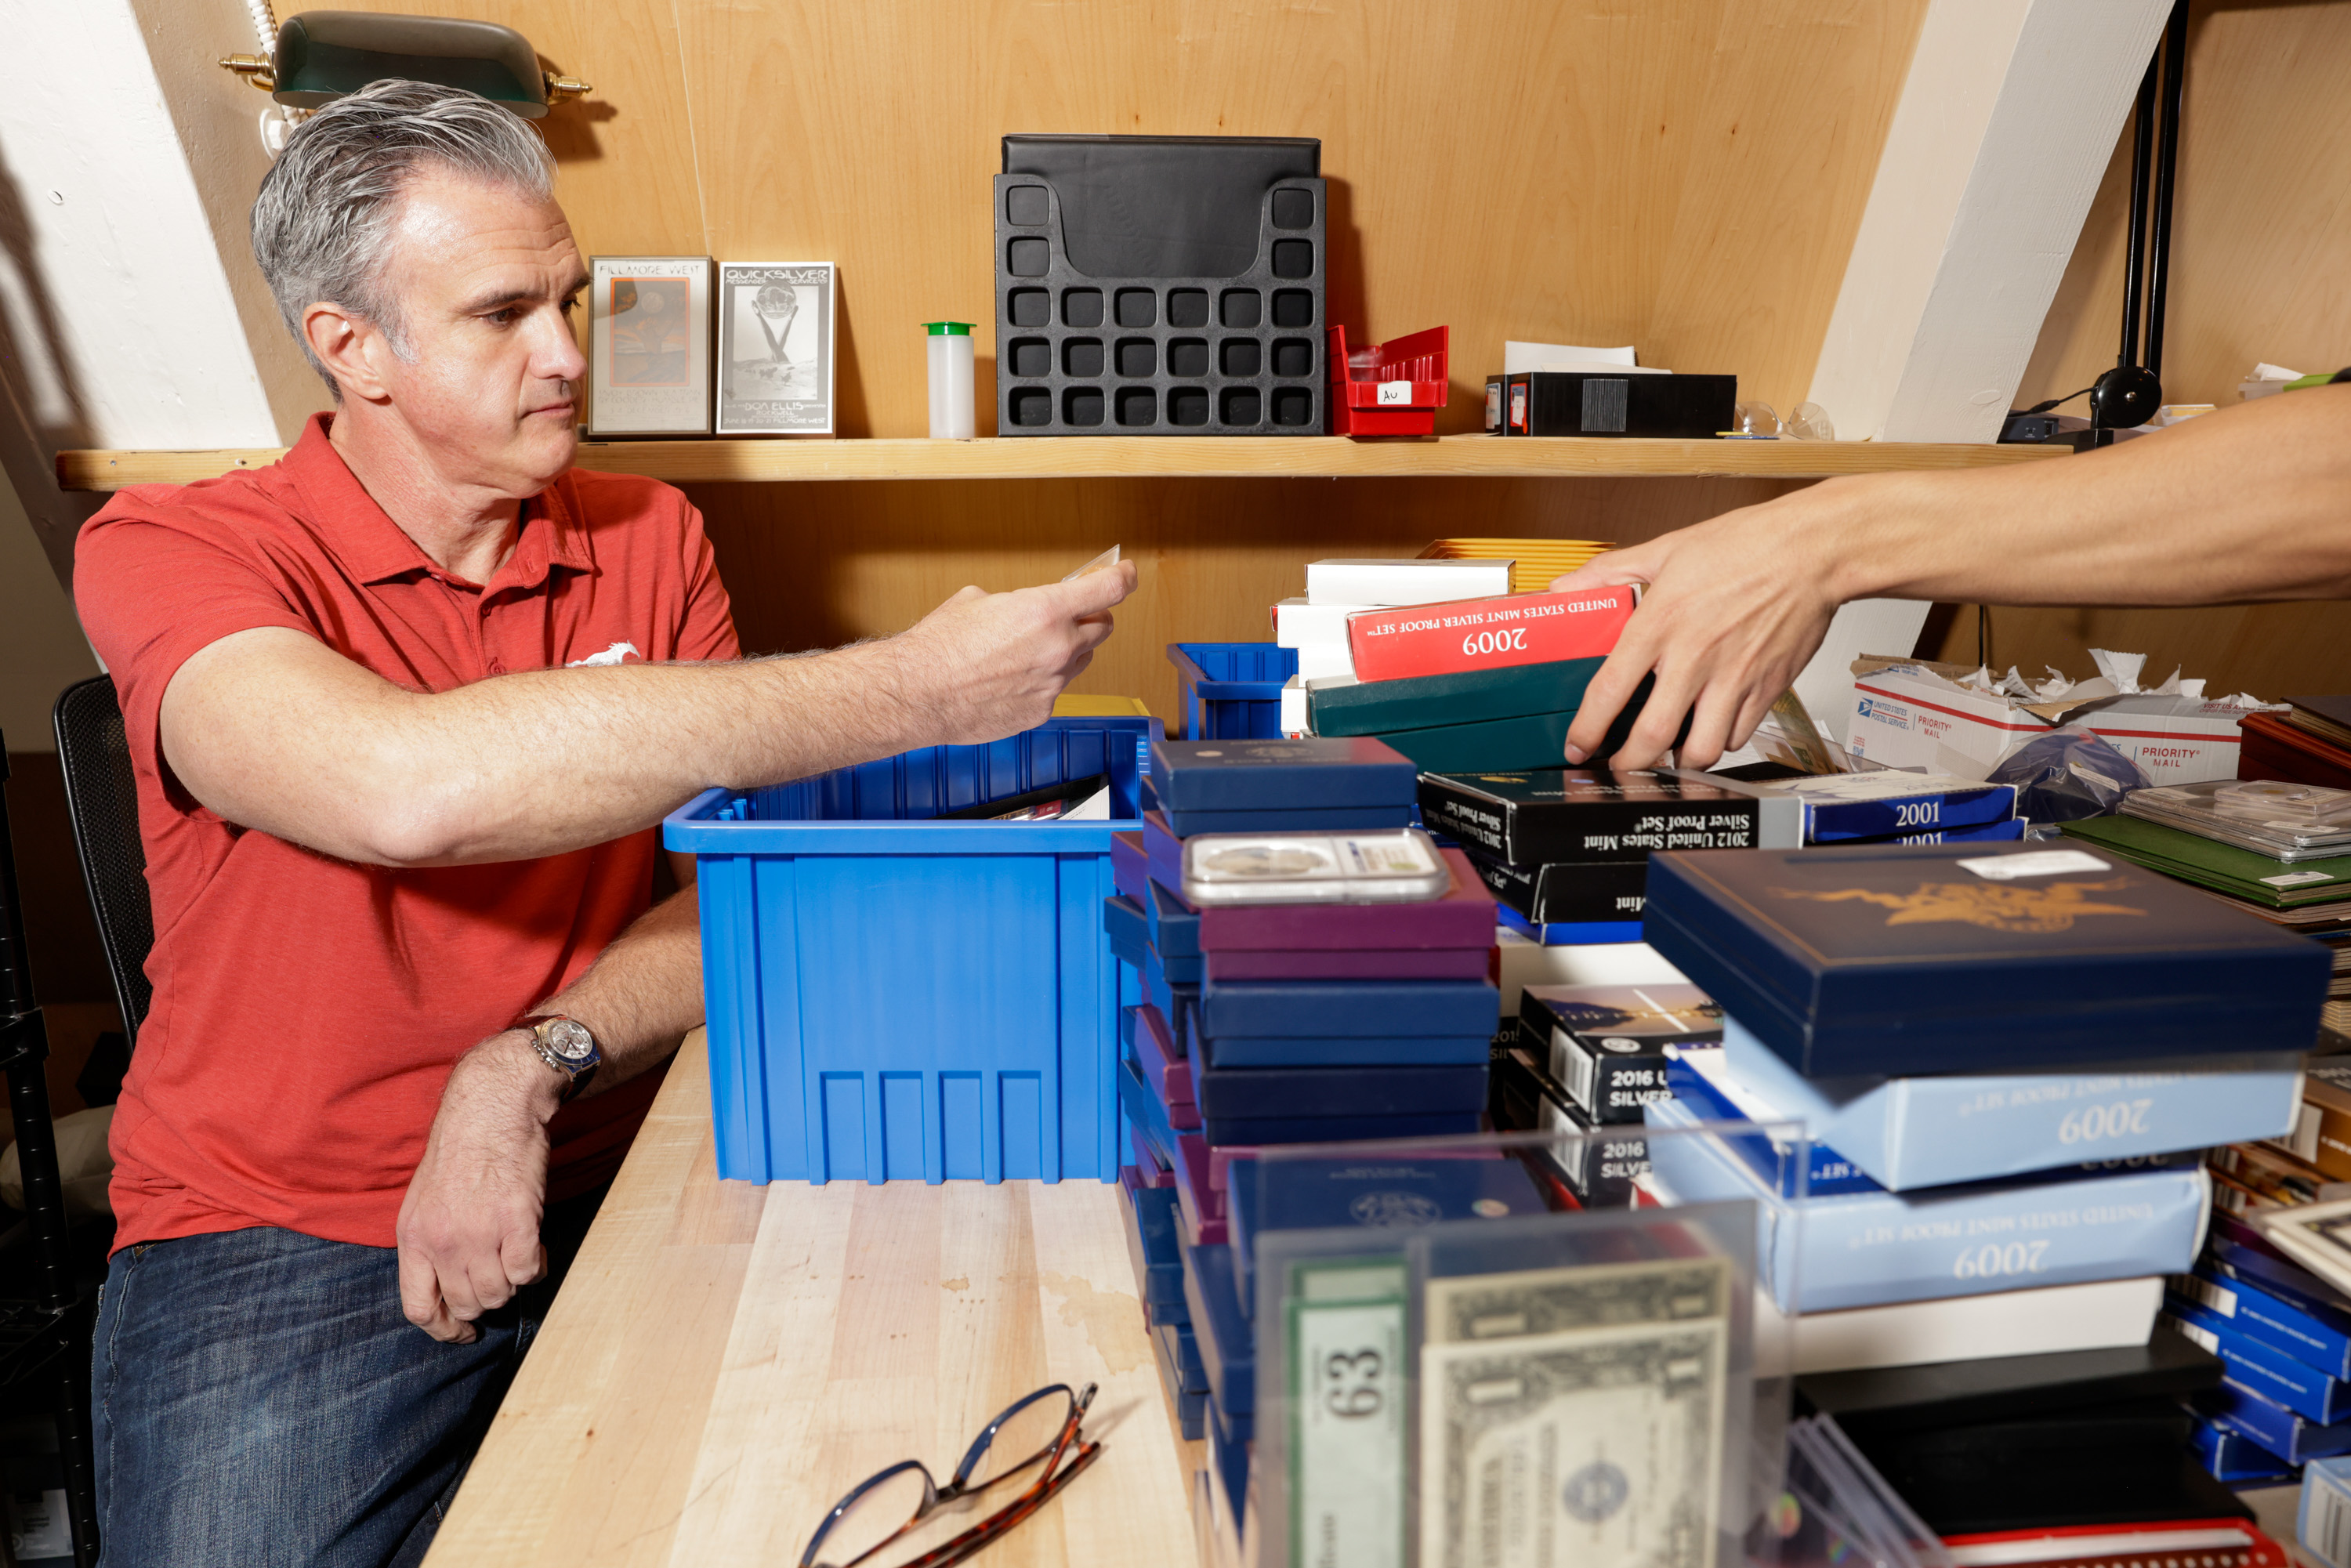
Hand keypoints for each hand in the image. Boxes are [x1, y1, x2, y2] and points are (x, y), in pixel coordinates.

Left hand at [395, 1030, 560, 1342]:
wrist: (492, 1107)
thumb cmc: (463, 1152)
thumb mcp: (425, 1201)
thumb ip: (431, 1245)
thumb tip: (447, 1289)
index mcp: (413, 1237)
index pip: (418, 1308)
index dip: (444, 1330)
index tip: (463, 1333)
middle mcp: (442, 1240)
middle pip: (467, 1304)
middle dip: (487, 1299)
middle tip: (499, 1276)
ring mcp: (480, 1232)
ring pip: (499, 1293)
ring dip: (512, 1281)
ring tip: (517, 1254)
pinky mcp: (518, 1220)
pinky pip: (528, 1272)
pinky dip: (537, 1266)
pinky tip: (536, 1245)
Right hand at [888, 561, 1137, 744]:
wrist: (918, 694)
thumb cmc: (940, 646)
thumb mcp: (978, 600)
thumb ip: (1018, 603)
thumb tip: (1027, 610)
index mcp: (1045, 611)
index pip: (1108, 590)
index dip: (1123, 578)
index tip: (1127, 573)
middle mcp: (1058, 648)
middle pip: (1103, 627)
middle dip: (1091, 617)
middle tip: (1070, 614)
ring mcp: (1053, 683)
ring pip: (1081, 661)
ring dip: (1067, 651)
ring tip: (1028, 650)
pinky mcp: (1042, 711)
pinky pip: (1055, 690)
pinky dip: (1042, 681)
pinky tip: (1010, 680)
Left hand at [1553, 486, 1854, 768]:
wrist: (1812, 550)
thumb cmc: (1746, 545)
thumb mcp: (1665, 549)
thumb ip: (1609, 571)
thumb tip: (1566, 586)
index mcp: (1661, 622)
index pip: (1609, 691)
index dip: (1587, 729)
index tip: (1577, 745)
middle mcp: (1695, 656)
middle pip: (1652, 736)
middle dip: (1628, 764)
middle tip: (1619, 766)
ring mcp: (1733, 677)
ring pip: (1700, 749)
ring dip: (1678, 762)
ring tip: (1666, 755)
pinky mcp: (1766, 688)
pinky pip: (1738, 736)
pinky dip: (1719, 743)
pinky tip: (1708, 730)